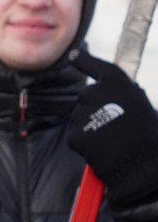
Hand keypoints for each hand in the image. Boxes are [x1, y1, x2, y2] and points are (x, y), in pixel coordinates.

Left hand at [68, 49, 157, 206]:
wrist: (142, 166)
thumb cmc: (147, 137)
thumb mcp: (141, 106)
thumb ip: (122, 95)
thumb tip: (102, 89)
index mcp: (119, 85)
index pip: (98, 67)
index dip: (85, 60)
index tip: (74, 55)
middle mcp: (97, 94)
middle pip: (85, 97)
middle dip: (94, 108)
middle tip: (115, 125)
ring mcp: (83, 113)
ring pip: (79, 117)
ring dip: (90, 126)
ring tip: (111, 139)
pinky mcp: (75, 133)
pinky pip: (76, 135)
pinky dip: (85, 143)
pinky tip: (101, 149)